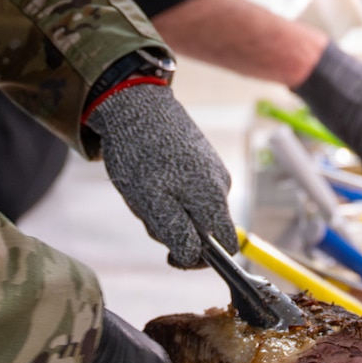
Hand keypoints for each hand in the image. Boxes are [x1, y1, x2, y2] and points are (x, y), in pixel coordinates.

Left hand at [90, 82, 236, 267]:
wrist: (136, 103)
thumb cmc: (140, 155)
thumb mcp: (151, 202)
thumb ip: (176, 232)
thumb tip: (193, 257)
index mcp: (213, 198)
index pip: (225, 247)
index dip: (199, 258)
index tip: (170, 254)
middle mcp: (221, 184)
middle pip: (205, 229)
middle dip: (176, 229)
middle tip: (147, 210)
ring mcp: (213, 168)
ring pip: (194, 209)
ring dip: (169, 209)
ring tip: (145, 187)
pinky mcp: (201, 157)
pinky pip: (189, 190)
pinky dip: (168, 191)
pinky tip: (150, 174)